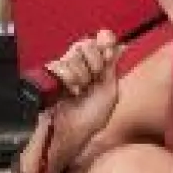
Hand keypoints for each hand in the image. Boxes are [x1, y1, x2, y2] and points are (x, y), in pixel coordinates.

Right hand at [44, 30, 121, 152]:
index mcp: (96, 66)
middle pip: (87, 42)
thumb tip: (122, 46)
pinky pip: (60, 64)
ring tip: (80, 91)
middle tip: (94, 79)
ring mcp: (64, 67)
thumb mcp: (110, 93)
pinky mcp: (49, 74)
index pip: (100, 39)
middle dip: (95, 61)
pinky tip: (70, 92)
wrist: (71, 134)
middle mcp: (80, 63)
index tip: (109, 50)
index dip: (105, 39)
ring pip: (74, 53)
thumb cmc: (90, 119)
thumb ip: (113, 68)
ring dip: (82, 74)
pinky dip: (68, 79)